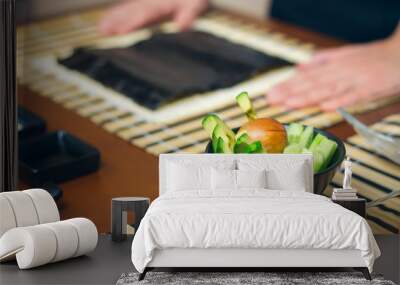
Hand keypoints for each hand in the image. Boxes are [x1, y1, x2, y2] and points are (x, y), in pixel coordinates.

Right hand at [99, 0, 208, 34]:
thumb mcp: (196, 5)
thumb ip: (189, 14)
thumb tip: (182, 25)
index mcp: (161, 3)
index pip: (144, 14)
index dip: (133, 22)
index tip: (122, 31)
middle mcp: (150, 1)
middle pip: (131, 11)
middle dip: (117, 21)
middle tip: (103, 31)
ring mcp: (145, 1)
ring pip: (127, 9)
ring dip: (113, 19)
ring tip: (101, 28)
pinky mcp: (144, 3)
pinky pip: (128, 8)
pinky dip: (117, 14)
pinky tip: (107, 21)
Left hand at [267, 31, 399, 110]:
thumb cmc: (373, 57)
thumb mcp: (344, 55)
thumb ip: (321, 61)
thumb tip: (299, 67)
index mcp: (333, 66)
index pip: (306, 77)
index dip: (287, 86)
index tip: (271, 93)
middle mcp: (340, 72)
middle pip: (312, 84)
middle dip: (290, 92)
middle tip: (272, 100)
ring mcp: (355, 80)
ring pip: (328, 90)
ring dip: (308, 97)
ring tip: (290, 104)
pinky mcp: (370, 88)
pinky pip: (353, 96)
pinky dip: (340, 102)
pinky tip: (325, 107)